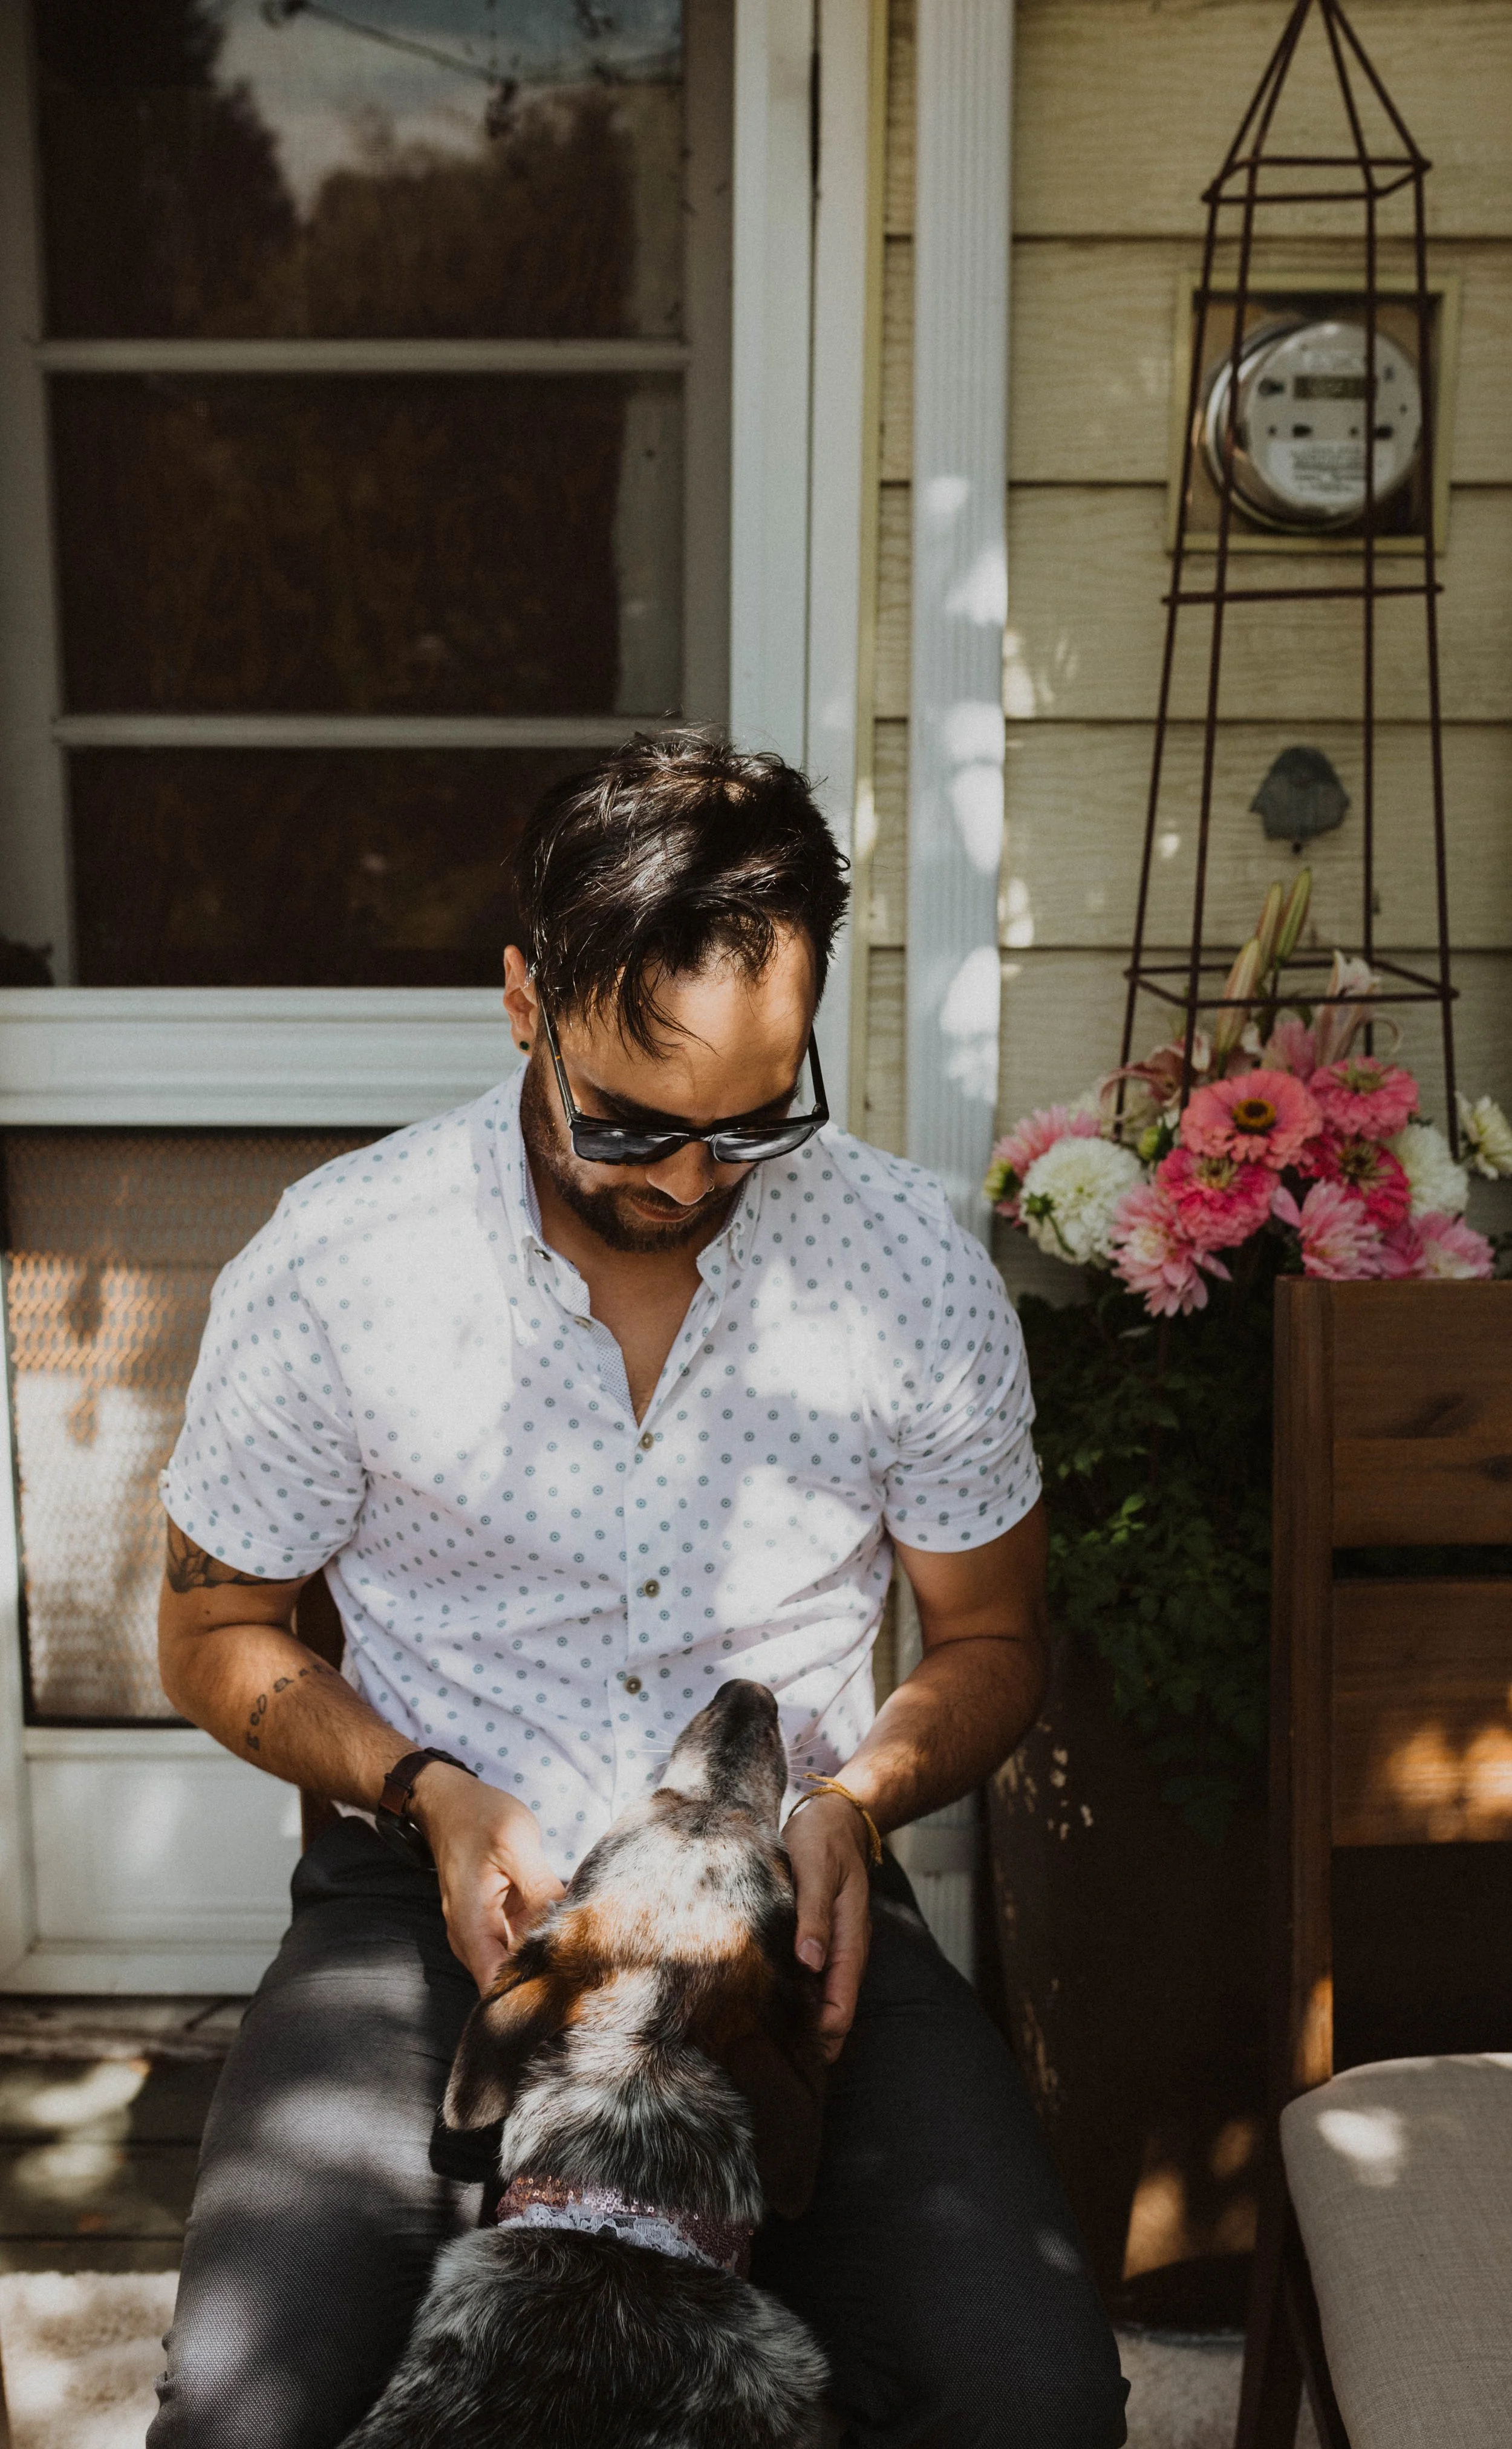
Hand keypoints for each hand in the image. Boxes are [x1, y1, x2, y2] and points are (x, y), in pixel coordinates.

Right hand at [412, 1765, 566, 1993]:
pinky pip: (517, 1945)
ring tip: (588, 1955)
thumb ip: (540, 1887)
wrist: (448, 1803)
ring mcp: (480, 1935)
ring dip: (546, 1960)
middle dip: (547, 1979)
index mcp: (472, 1929)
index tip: (570, 1988)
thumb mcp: (515, 1843)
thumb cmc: (478, 1818)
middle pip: (510, 1981)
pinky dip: (540, 1942)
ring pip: (516, 1964)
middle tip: (592, 1971)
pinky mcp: (492, 1924)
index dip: (533, 1993)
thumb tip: (570, 1924)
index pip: (497, 1987)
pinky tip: (570, 1935)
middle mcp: (471, 1942)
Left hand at [783, 1792, 872, 2061]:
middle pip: (834, 2009)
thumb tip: (811, 1963)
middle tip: (777, 2073)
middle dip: (813, 2041)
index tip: (797, 2062)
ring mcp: (832, 1944)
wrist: (835, 1814)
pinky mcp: (817, 1936)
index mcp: (850, 1938)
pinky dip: (798, 1997)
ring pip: (822, 1996)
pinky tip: (771, 2010)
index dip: (823, 2035)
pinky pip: (812, 1977)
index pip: (841, 2002)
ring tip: (771, 2055)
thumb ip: (815, 1915)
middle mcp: (844, 1948)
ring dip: (804, 2022)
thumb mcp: (817, 1870)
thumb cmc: (823, 1839)